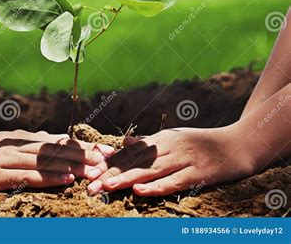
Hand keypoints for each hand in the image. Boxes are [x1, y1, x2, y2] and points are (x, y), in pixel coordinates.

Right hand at [0, 130, 114, 189]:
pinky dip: (50, 178)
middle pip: (57, 150)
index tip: (104, 150)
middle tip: (107, 160)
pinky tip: (67, 179)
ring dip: (73, 167)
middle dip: (84, 155)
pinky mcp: (0, 174)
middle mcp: (18, 145)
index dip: (82, 146)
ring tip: (95, 171)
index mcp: (22, 138)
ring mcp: (9, 159)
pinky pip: (29, 177)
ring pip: (47, 162)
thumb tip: (53, 140)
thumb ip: (29, 142)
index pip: (58, 141)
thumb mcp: (6, 143)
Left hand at [86, 126, 256, 195]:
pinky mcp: (198, 173)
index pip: (130, 152)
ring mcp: (184, 159)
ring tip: (106, 186)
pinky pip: (174, 181)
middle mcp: (169, 147)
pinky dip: (156, 186)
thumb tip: (124, 142)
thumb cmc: (203, 143)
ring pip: (150, 171)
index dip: (109, 163)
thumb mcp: (174, 138)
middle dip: (111, 173)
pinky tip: (140, 190)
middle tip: (90, 185)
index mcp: (161, 139)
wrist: (240, 143)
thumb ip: (149, 142)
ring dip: (126, 179)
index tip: (89, 172)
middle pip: (135, 162)